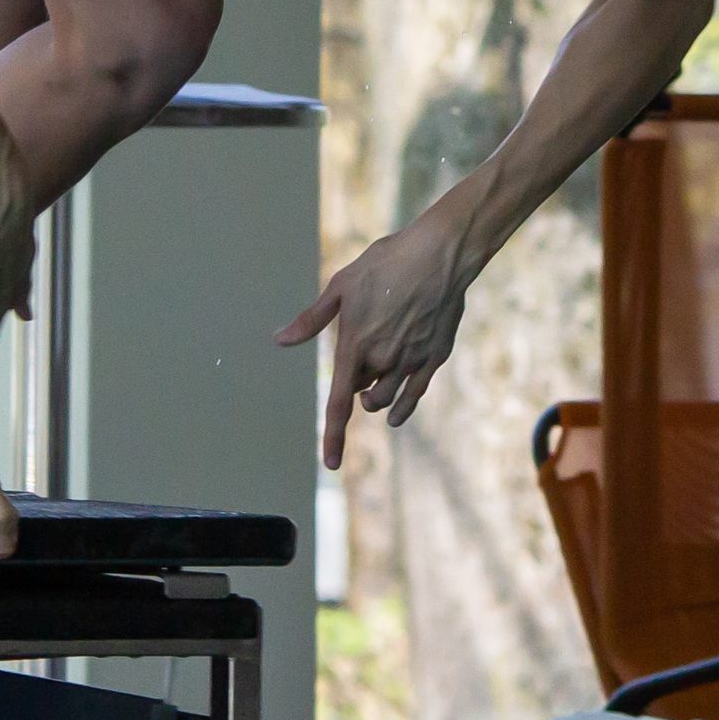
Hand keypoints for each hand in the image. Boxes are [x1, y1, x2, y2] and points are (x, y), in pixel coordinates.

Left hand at [276, 211, 474, 467]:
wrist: (440, 254)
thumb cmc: (386, 264)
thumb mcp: (340, 286)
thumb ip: (311, 320)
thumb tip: (279, 340)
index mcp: (355, 344)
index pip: (339, 403)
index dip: (333, 436)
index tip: (331, 464)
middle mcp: (384, 359)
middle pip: (362, 395)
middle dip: (355, 386)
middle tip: (357, 357)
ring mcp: (412, 361)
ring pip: (386, 398)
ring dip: (375, 398)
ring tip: (372, 381)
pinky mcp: (435, 358)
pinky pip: (414, 395)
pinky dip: (402, 407)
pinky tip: (394, 414)